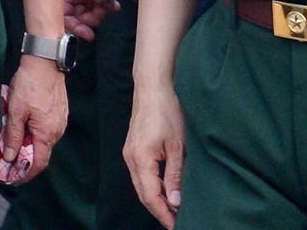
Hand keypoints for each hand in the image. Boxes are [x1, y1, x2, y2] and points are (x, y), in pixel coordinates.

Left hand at [0, 54, 68, 186]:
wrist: (45, 63)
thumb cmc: (29, 85)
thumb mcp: (15, 111)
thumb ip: (13, 136)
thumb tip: (11, 157)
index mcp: (46, 134)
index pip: (38, 163)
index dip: (26, 174)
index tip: (13, 178)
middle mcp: (57, 131)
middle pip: (41, 153)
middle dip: (25, 160)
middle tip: (8, 161)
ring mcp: (60, 122)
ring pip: (43, 141)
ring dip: (29, 145)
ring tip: (12, 143)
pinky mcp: (59, 113)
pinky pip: (46, 131)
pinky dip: (34, 134)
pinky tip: (23, 128)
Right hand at [123, 78, 185, 226]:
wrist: (152, 89)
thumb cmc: (166, 113)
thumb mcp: (177, 147)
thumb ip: (174, 176)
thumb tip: (175, 201)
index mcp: (140, 159)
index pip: (150, 196)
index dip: (163, 213)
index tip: (176, 225)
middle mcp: (130, 159)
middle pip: (143, 194)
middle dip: (159, 210)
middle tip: (176, 222)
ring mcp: (129, 154)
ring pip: (141, 185)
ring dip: (155, 199)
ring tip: (173, 210)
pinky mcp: (133, 149)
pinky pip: (141, 175)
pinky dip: (152, 187)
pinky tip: (165, 190)